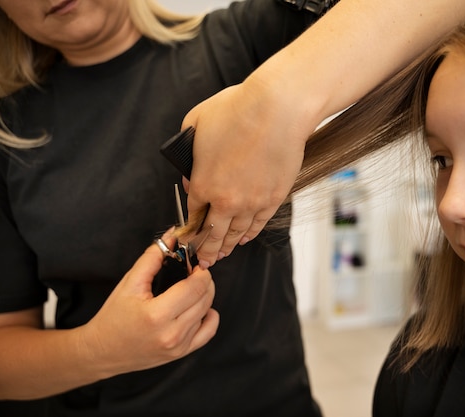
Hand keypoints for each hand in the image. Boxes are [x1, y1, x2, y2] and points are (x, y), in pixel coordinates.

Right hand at [79, 231, 218, 376]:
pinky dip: (209, 316)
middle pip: (205, 297)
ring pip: (208, 311)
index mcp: (157, 314)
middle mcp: (171, 333)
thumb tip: (172, 236)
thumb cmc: (113, 317)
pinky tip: (198, 308)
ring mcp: (178, 346)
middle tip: (192, 273)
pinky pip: (209, 331)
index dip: (200, 270)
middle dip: (203, 280)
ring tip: (189, 289)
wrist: (102, 351)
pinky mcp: (182, 352)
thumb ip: (152, 257)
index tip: (194, 263)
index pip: (195, 286)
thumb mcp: (130, 283)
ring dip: (203, 295)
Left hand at [181, 81, 312, 266]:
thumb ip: (187, 155)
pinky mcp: (273, 199)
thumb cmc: (237, 110)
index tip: (187, 237)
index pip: (193, 214)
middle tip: (201, 260)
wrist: (277, 110)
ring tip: (220, 255)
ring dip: (225, 246)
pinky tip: (243, 239)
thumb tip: (190, 176)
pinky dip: (249, 234)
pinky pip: (258, 224)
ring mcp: (252, 202)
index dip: (189, 228)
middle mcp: (226, 200)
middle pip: (212, 233)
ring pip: (235, 233)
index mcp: (202, 183)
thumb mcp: (194, 124)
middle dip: (204, 249)